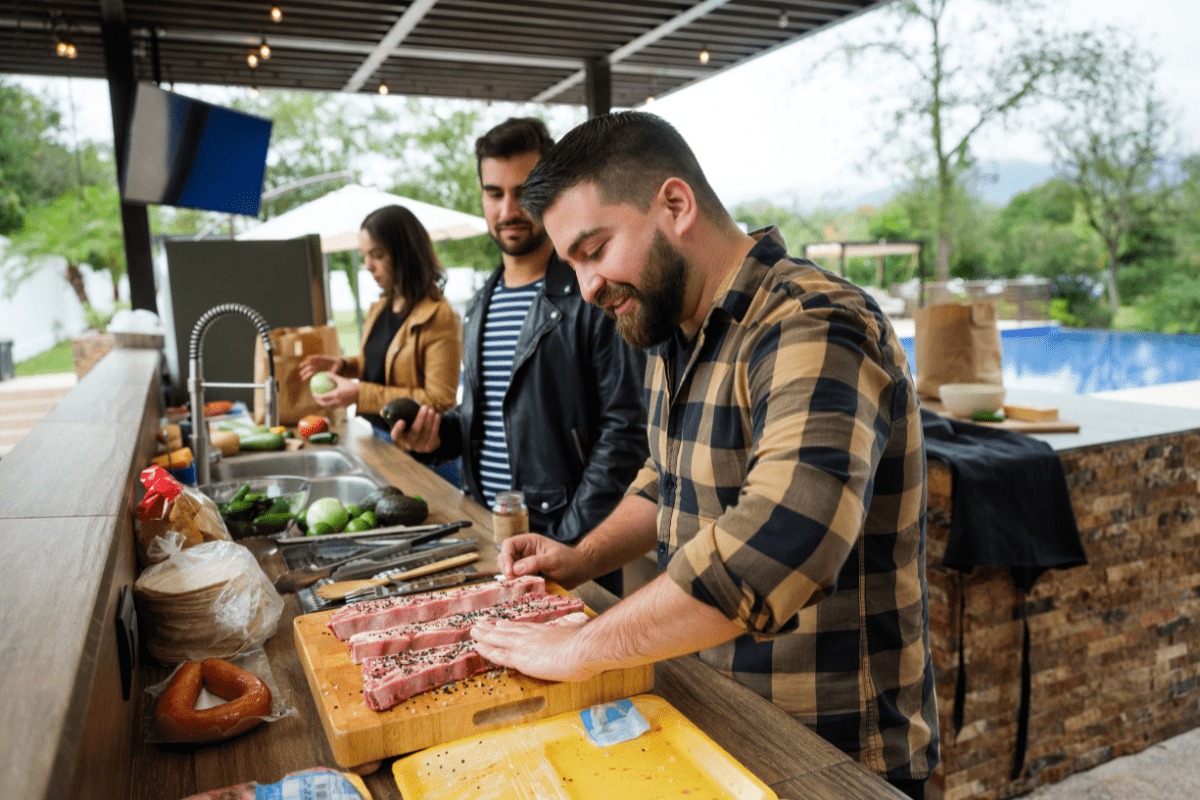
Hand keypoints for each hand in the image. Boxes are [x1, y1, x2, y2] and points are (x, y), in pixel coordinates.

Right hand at [299, 354, 341, 381]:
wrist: (338, 365)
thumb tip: (332, 373)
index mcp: (324, 359)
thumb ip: (335, 369)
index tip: (308, 358)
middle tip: (301, 369)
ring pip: (310, 369)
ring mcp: (317, 366)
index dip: (313, 357)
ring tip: (301, 377)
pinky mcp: (317, 370)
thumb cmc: (338, 364)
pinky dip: (307, 375)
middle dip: (305, 365)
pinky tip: (303, 379)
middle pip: (311, 363)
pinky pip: (311, 372)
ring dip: (305, 372)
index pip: (318, 357)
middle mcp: (319, 362)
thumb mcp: (338, 366)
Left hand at [311, 371, 358, 407]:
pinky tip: (332, 401)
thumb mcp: (342, 380)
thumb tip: (327, 373)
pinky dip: (332, 404)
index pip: (323, 397)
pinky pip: (336, 406)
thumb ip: (334, 376)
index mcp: (336, 395)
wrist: (362, 393)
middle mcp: (337, 401)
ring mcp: (341, 405)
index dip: (316, 396)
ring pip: (330, 407)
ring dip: (325, 404)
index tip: (313, 393)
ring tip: (322, 401)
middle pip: (325, 404)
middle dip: (319, 402)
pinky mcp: (344, 406)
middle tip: (316, 398)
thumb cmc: (352, 386)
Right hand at [391, 404, 440, 451]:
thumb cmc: (412, 427)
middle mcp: (409, 444)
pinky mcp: (429, 448)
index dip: (398, 429)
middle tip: (425, 407)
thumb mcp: (404, 422)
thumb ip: (394, 416)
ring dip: (430, 419)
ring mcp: (419, 448)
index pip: (396, 435)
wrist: (426, 439)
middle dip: (420, 418)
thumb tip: (382, 411)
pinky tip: (437, 416)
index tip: (402, 421)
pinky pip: (433, 435)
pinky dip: (436, 425)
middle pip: (415, 432)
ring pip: (426, 432)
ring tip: (431, 409)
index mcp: (401, 437)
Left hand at [471, 614, 594, 681]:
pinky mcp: (521, 658)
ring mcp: (524, 646)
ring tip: (474, 631)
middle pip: (508, 631)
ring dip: (485, 635)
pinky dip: (487, 649)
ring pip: (499, 639)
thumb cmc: (586, 644)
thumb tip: (580, 622)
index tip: (500, 623)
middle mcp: (532, 636)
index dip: (510, 626)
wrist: (583, 649)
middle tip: (480, 624)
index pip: (523, 628)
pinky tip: (477, 646)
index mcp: (545, 631)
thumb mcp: (579, 632)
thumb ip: (575, 628)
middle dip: (492, 628)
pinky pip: (498, 654)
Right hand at [498, 533, 591, 589]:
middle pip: (505, 556)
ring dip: (510, 576)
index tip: (510, 573)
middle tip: (513, 580)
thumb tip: (516, 569)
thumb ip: (535, 562)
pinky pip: (516, 578)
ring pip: (508, 568)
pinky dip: (516, 583)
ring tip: (518, 584)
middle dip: (506, 568)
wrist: (579, 570)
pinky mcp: (528, 574)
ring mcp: (526, 563)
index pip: (509, 545)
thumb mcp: (553, 560)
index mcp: (530, 542)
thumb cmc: (570, 561)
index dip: (506, 557)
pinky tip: (522, 588)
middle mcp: (525, 551)